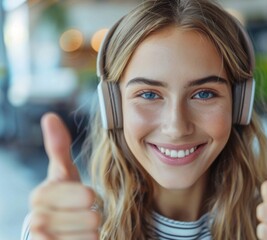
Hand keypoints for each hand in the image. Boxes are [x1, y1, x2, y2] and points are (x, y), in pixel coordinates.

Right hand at [29, 113, 99, 239]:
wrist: (57, 232)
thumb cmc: (64, 199)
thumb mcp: (64, 173)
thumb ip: (58, 147)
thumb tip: (49, 116)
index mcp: (41, 196)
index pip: (86, 196)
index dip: (90, 198)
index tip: (84, 198)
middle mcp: (36, 220)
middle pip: (92, 218)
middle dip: (93, 217)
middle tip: (82, 216)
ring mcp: (42, 239)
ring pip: (91, 236)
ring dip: (92, 233)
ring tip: (80, 230)